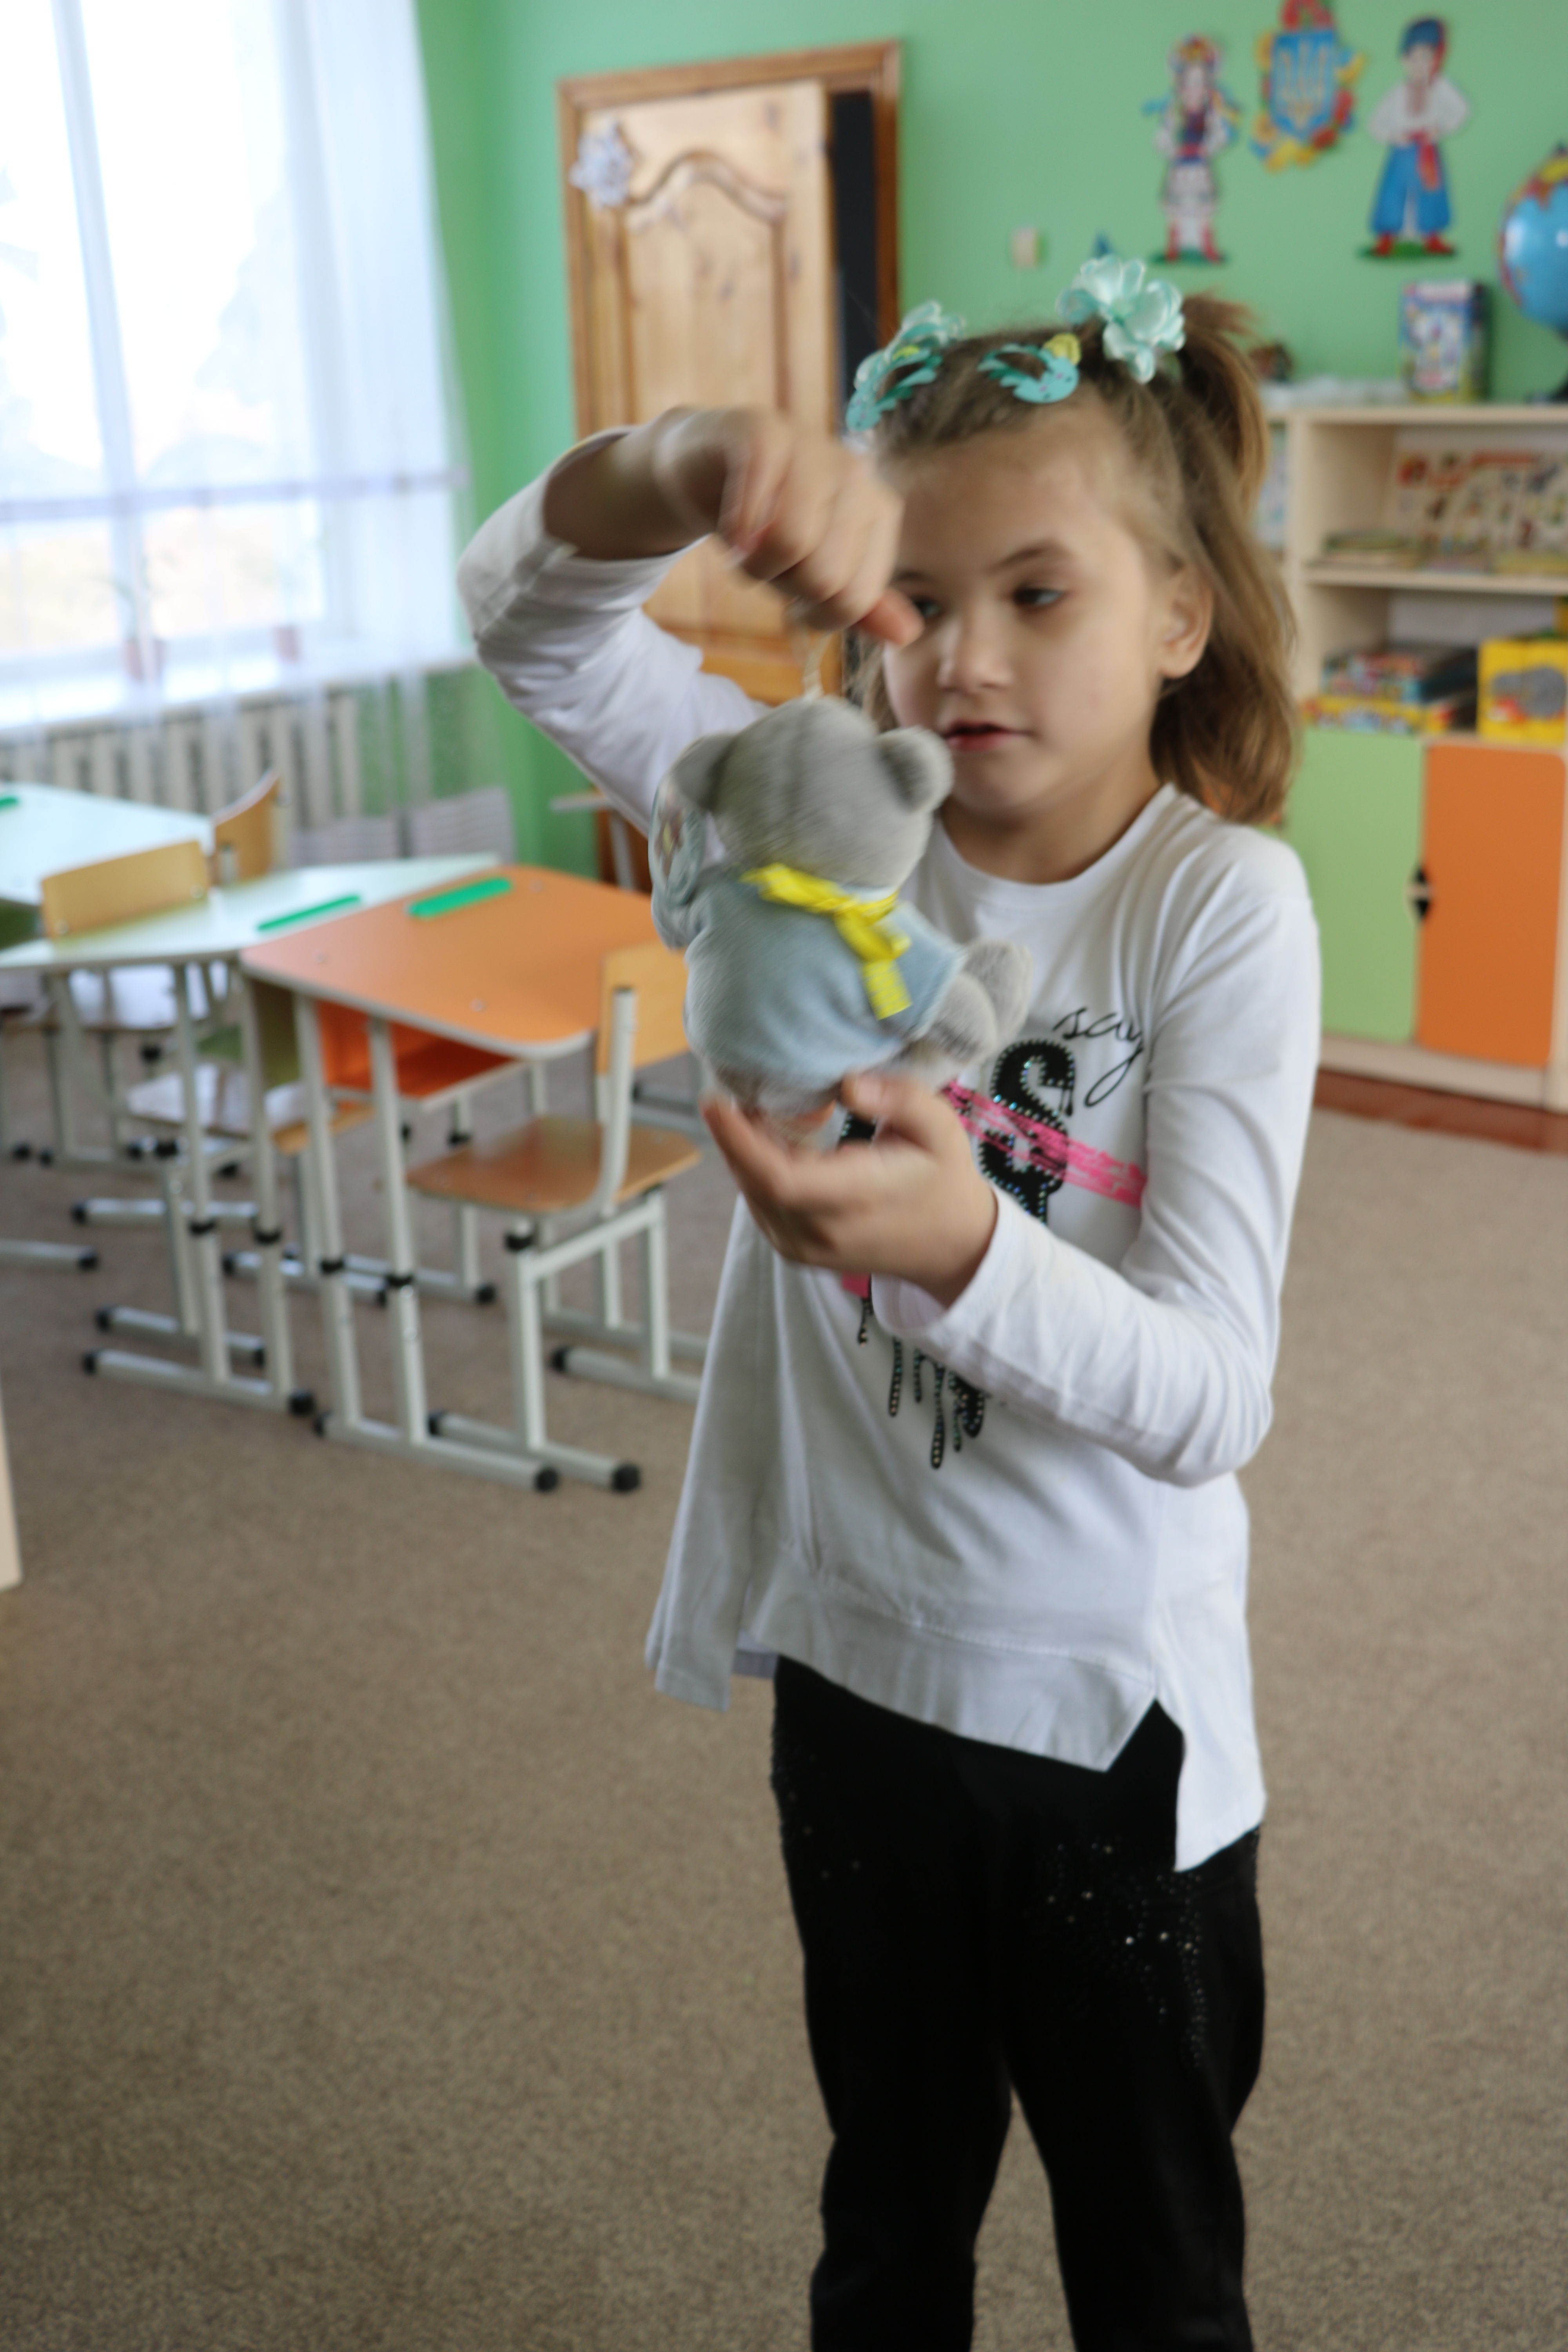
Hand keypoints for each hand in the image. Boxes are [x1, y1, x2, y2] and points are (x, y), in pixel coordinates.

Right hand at [649, 407, 920, 644]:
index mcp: (879, 511)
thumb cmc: (768, 524)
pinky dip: (732, 533)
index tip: (794, 587)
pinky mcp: (764, 434)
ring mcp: (813, 448)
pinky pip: (753, 510)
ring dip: (752, 563)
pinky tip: (728, 522)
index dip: (813, 615)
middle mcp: (857, 475)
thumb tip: (908, 635)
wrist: (707, 467)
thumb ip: (860, 603)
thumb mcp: (816, 570)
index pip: (854, 599)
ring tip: (745, 544)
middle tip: (766, 558)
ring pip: (791, 544)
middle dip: (782, 585)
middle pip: (824, 578)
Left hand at [704, 1071, 998, 1309]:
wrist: (949, 1245)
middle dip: (736, 1133)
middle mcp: (823, 1232)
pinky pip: (760, 1203)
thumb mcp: (940, 1127)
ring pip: (751, 1192)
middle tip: (739, 1087)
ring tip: (764, 1109)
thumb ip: (900, 1098)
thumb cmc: (941, 1176)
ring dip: (745, 1149)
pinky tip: (775, 1139)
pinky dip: (756, 1168)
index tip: (714, 1101)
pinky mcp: (795, 1249)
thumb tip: (846, 1082)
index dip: (739, 1141)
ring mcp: (804, 1247)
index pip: (780, 1178)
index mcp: (858, 1198)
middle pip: (754, 1182)